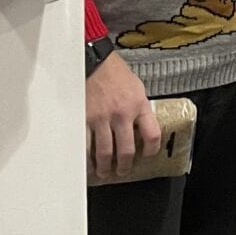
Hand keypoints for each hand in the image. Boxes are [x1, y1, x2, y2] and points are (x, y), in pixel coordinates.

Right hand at [86, 53, 159, 180]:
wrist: (94, 63)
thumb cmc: (116, 74)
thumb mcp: (137, 89)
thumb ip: (140, 109)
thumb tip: (141, 127)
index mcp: (139, 106)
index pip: (152, 135)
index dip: (151, 150)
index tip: (147, 156)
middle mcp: (122, 114)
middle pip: (126, 150)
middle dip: (124, 165)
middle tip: (122, 170)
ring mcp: (101, 118)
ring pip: (104, 152)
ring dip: (105, 167)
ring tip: (105, 172)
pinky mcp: (84, 119)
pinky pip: (85, 145)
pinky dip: (86, 159)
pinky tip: (87, 164)